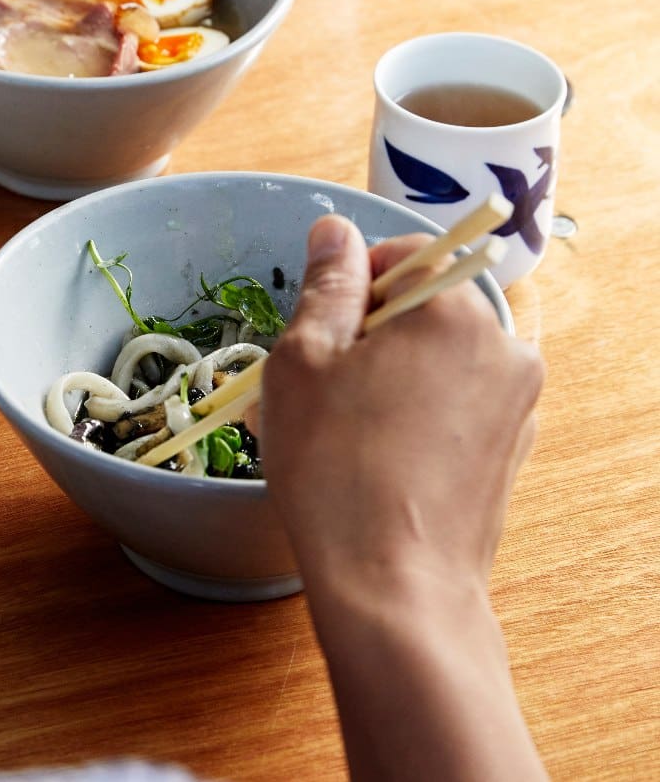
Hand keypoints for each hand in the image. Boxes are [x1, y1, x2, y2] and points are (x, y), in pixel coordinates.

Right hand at [259, 213, 543, 604]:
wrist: (395, 590)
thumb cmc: (336, 468)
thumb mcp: (304, 360)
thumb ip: (328, 285)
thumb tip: (336, 229)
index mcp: (456, 311)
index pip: (405, 253)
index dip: (353, 282)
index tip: (320, 331)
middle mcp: (504, 347)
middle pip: (425, 307)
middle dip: (371, 333)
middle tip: (322, 386)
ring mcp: (516, 404)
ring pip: (439, 358)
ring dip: (392, 374)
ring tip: (342, 429)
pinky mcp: (512, 451)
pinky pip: (459, 404)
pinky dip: (420, 413)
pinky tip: (378, 458)